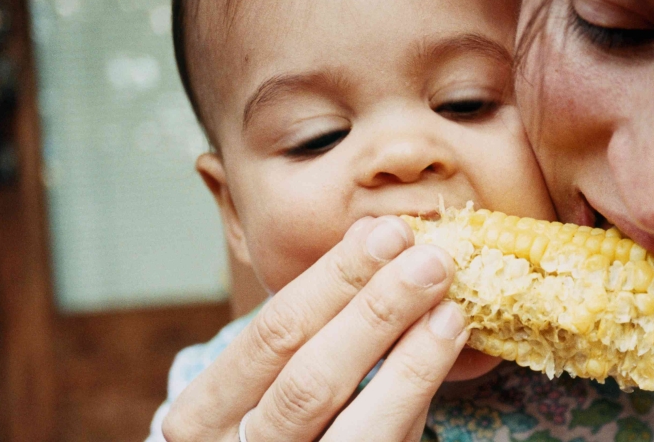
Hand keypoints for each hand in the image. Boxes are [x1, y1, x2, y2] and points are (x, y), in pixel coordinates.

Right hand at [161, 216, 476, 440]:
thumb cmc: (291, 428)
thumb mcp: (283, 380)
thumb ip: (324, 322)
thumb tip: (374, 232)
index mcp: (205, 412)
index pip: (271, 333)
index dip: (332, 280)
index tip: (385, 232)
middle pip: (309, 374)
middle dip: (374, 309)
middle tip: (428, 259)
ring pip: (349, 418)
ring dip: (407, 352)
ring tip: (448, 300)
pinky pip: (386, 441)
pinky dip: (417, 387)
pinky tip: (447, 343)